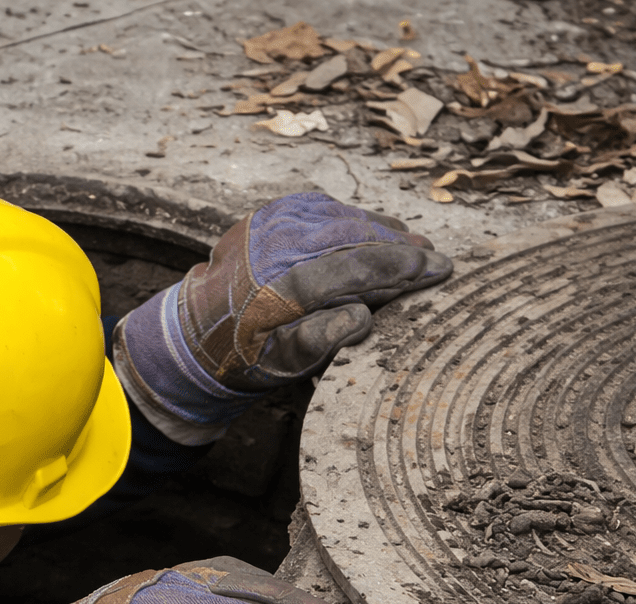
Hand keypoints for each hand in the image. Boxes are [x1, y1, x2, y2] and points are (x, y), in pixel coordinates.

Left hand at [113, 192, 451, 443]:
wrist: (197, 329)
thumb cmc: (245, 353)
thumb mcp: (279, 364)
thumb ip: (318, 341)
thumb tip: (363, 318)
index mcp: (276, 287)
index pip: (351, 268)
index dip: (399, 267)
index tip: (436, 269)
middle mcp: (274, 246)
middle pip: (353, 236)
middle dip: (401, 247)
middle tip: (438, 260)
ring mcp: (272, 223)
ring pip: (342, 217)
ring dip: (382, 231)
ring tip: (416, 247)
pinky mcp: (273, 212)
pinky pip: (325, 208)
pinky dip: (355, 219)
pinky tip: (377, 233)